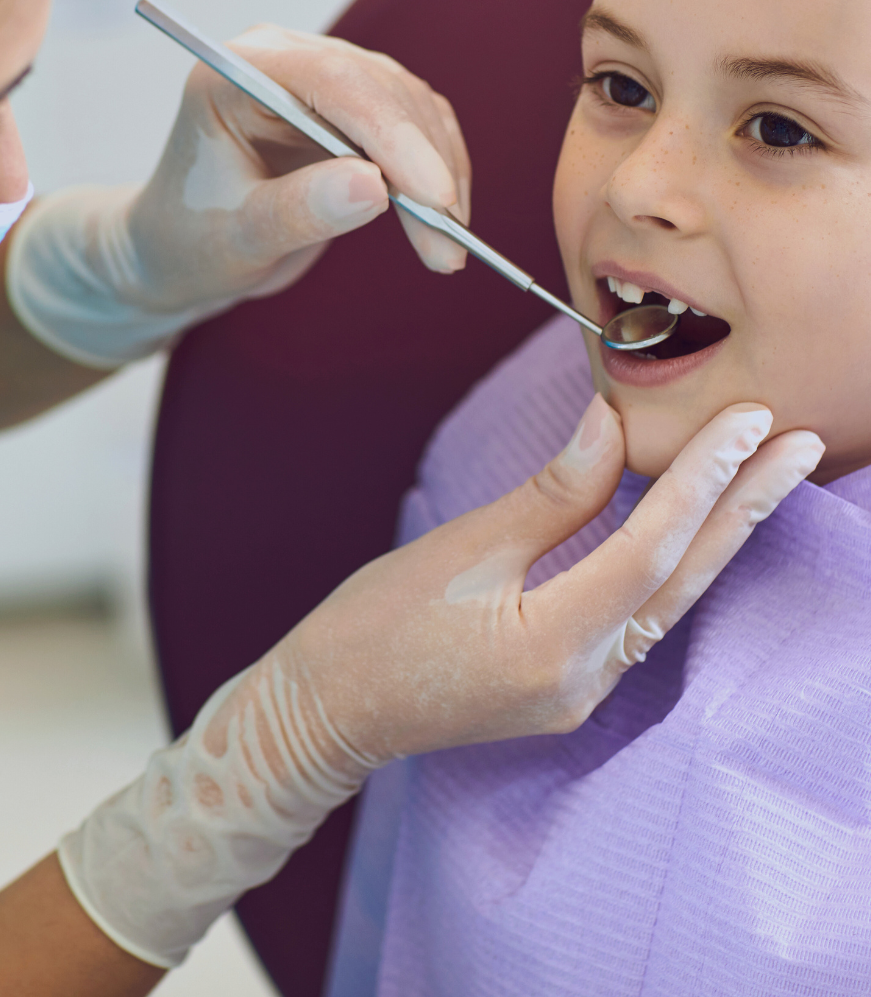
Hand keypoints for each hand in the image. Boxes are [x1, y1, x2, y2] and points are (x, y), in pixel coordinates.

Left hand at [5, 27, 470, 367]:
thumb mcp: (236, 240)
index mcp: (237, 72)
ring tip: (446, 251)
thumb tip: (375, 188)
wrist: (180, 252)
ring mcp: (322, 81)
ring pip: (411, 108)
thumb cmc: (188, 242)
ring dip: (440, 176)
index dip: (392, 134)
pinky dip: (438, 175)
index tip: (433, 198)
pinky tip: (445, 225)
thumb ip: (299, 210)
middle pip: (381, 91)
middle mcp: (284, 59)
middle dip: (424, 168)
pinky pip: (417, 130)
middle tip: (447, 246)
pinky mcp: (353, 112)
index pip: (332, 80)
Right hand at [282, 397, 823, 759]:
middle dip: (747, 506)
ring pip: (670, 603)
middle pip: (685, 582)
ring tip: (766, 475)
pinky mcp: (569, 691)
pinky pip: (639, 619)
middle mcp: (583, 683)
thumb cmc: (375, 625)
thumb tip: (613, 424)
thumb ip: (551, 492)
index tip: (749, 418)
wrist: (327, 710)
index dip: (703, 476)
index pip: (652, 547)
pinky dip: (671, 566)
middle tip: (802, 443)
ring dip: (720, 536)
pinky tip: (692, 528)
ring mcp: (580, 697)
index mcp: (551, 646)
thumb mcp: (461, 547)